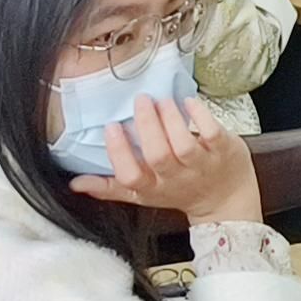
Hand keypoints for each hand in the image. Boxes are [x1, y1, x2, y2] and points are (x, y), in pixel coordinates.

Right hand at [72, 95, 261, 226]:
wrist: (226, 200)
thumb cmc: (180, 191)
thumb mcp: (144, 194)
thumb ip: (111, 187)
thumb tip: (74, 183)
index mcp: (152, 188)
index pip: (131, 177)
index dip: (120, 153)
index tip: (112, 127)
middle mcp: (176, 178)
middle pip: (158, 156)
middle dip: (147, 126)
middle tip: (140, 100)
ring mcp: (202, 165)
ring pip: (184, 144)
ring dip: (170, 119)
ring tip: (161, 100)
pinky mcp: (223, 151)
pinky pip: (212, 133)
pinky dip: (200, 117)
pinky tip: (189, 102)